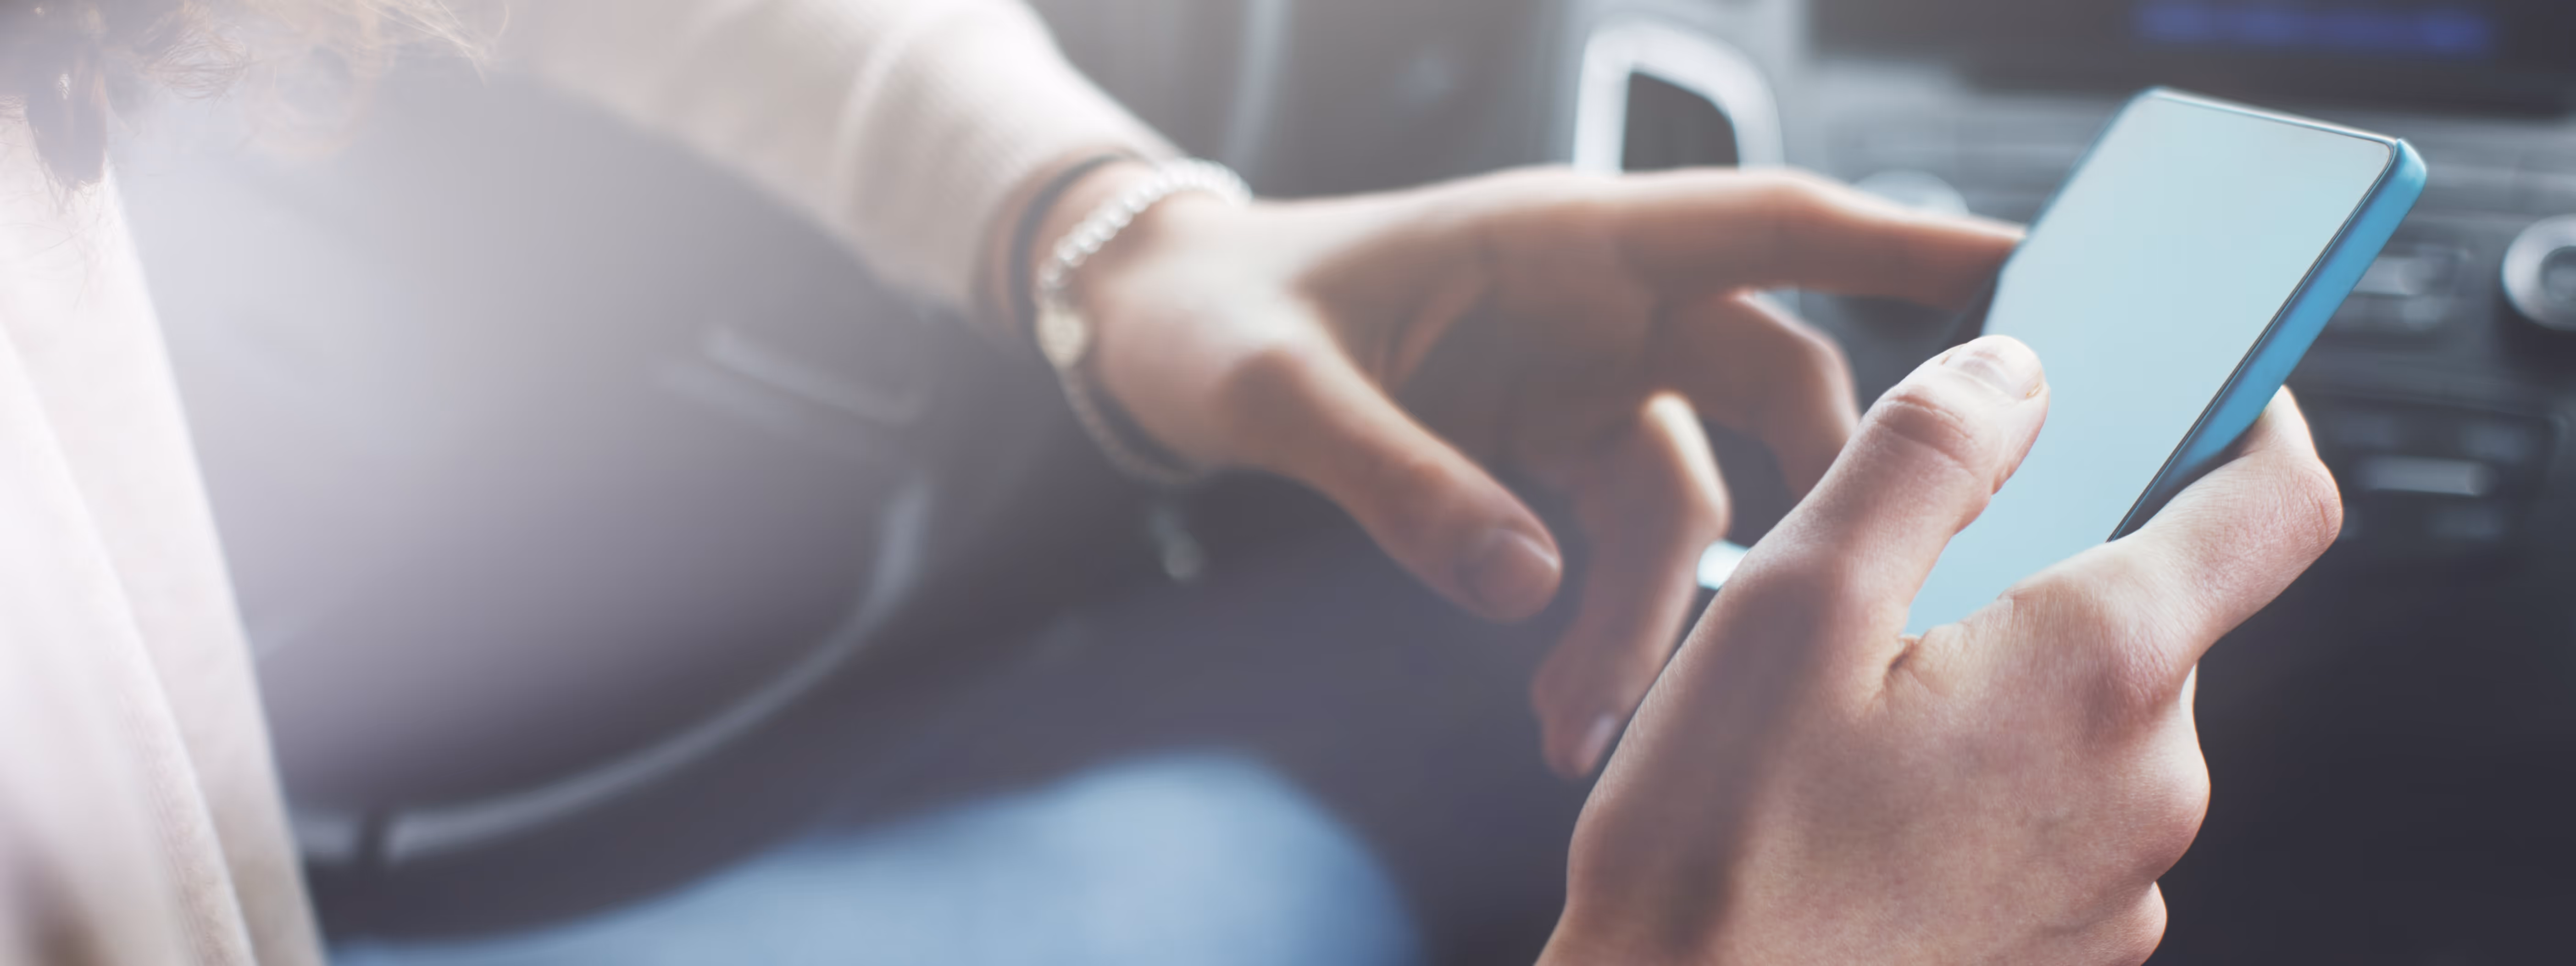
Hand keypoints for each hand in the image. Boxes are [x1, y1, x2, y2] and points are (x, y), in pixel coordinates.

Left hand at [1030, 163, 2018, 776]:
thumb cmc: (1215, 316)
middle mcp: (1598, 304)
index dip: (1901, 248)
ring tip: (1583, 725)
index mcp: (1561, 238)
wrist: (1157, 336)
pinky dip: (1602, 625)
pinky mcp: (1549, 449)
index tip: (2026, 280)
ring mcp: (1583, 379)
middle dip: (1798, 507)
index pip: (1766, 225)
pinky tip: (1564, 707)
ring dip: (1657, 616)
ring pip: (1691, 498)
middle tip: (1807, 627)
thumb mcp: (1279, 389)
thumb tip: (1523, 584)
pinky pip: (1617, 543)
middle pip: (1765, 386)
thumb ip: (1398, 480)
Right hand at [1537, 338, 2343, 963]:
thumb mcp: (1795, 599)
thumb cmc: (1718, 842)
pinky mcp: (2075, 942)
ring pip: (2104, 715)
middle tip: (1907, 588)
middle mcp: (2150, 783)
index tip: (2210, 384)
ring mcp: (2121, 880)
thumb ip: (1922, 455)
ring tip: (1867, 714)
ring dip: (2015, 680)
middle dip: (2055, 570)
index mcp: (2103, 671)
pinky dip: (2000, 775)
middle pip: (2164, 612)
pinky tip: (1884, 799)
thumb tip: (2014, 371)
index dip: (2256, 418)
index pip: (2277, 506)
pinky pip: (2071, 812)